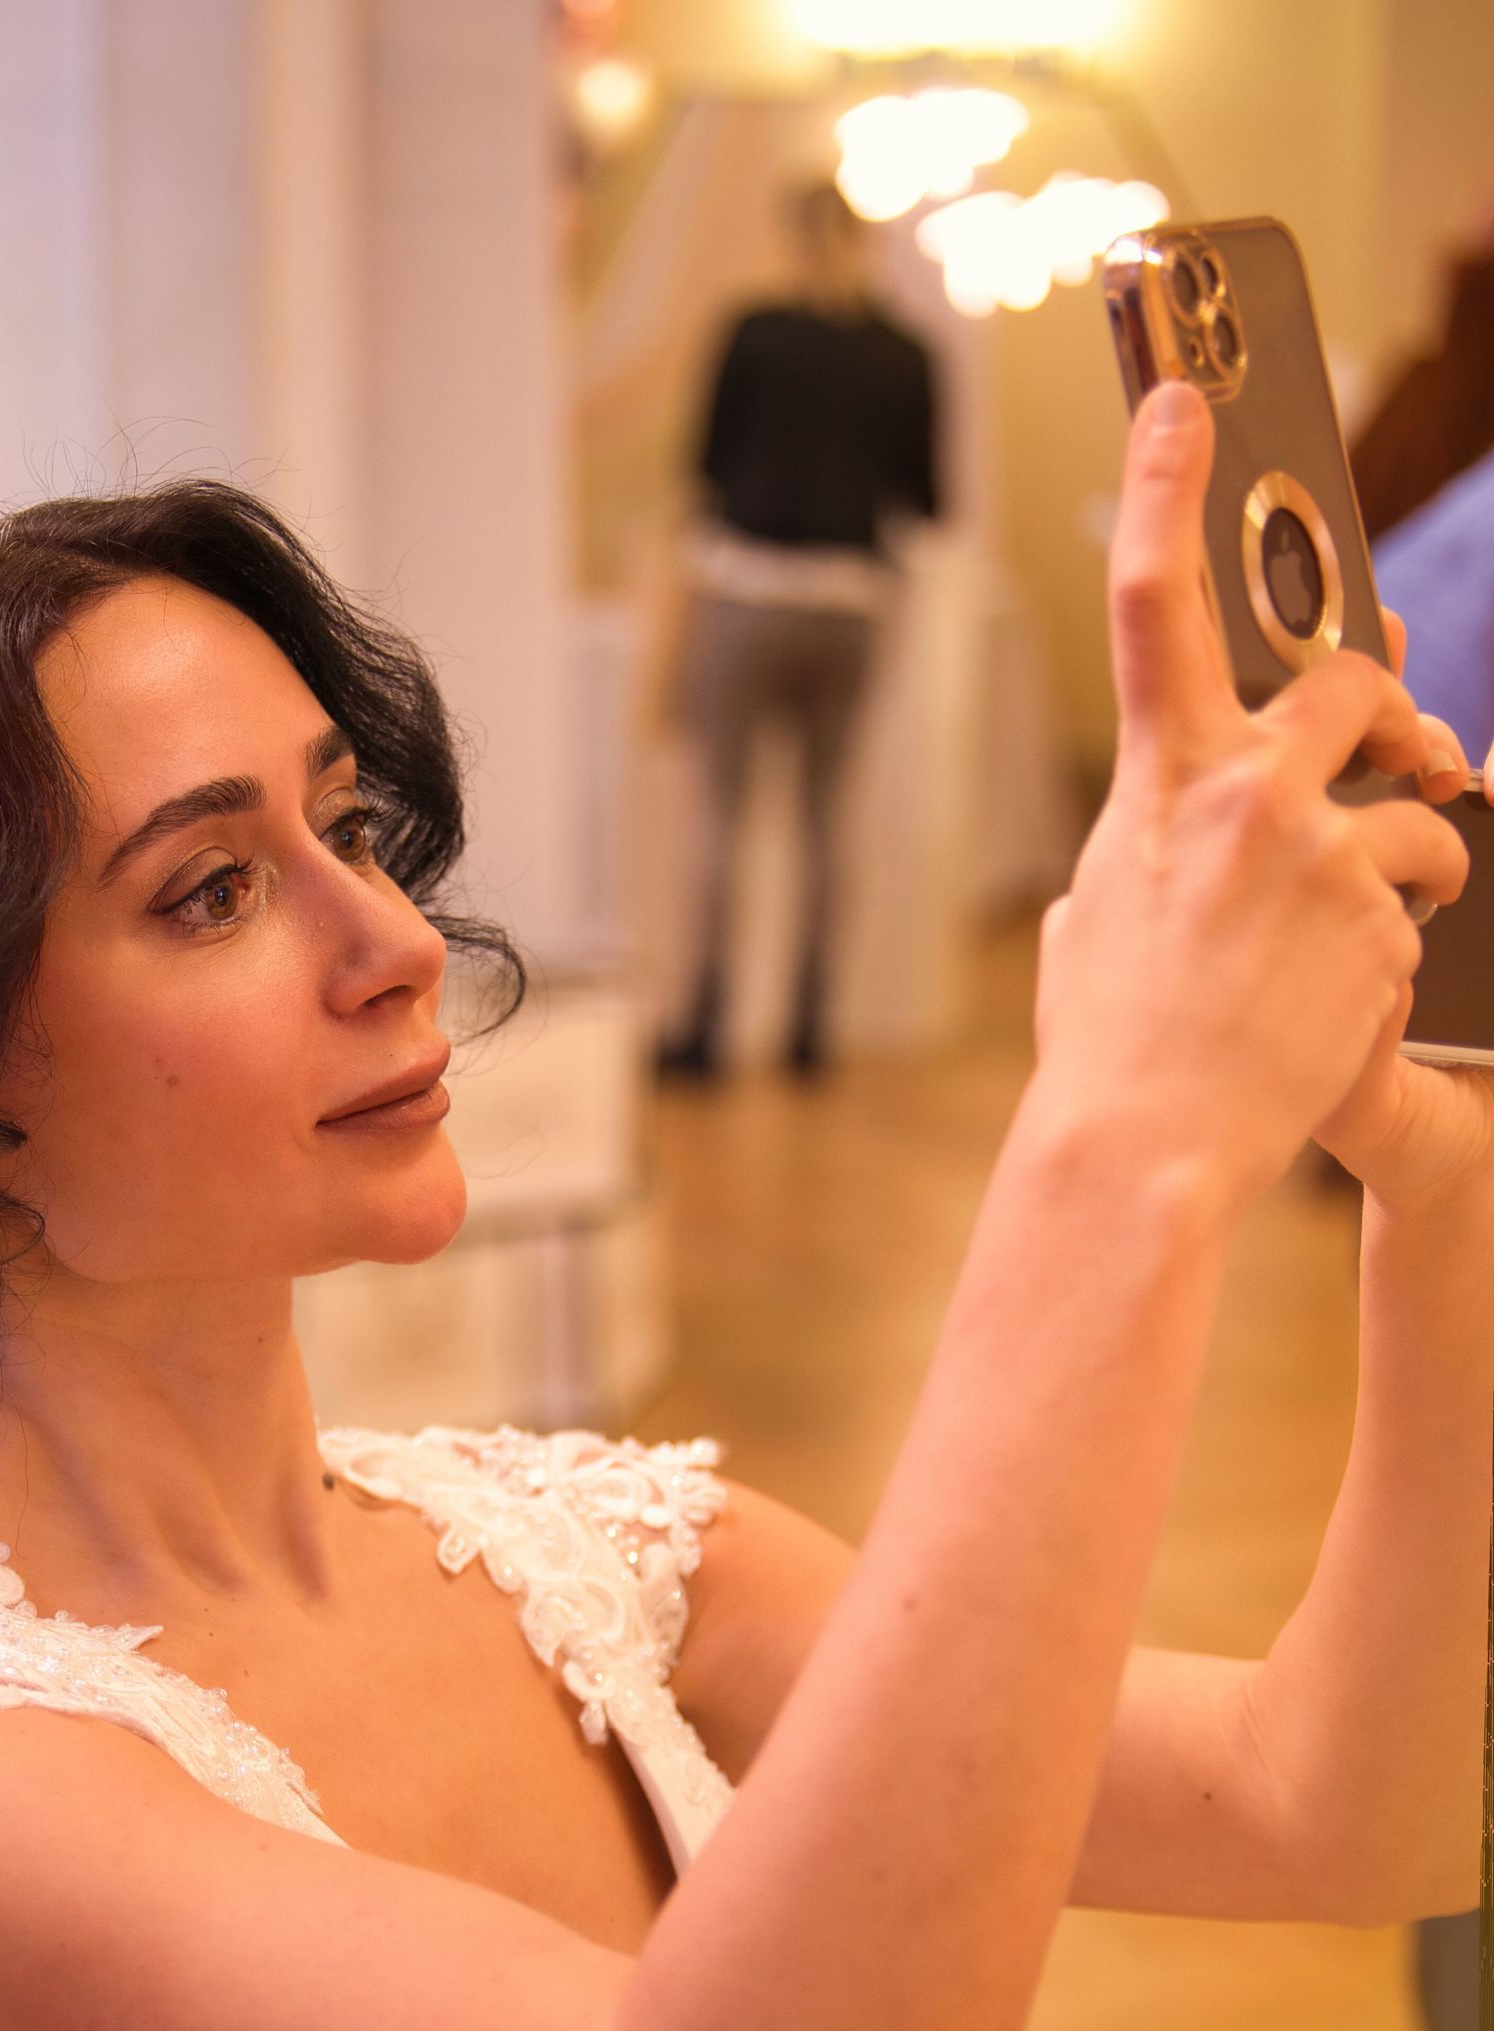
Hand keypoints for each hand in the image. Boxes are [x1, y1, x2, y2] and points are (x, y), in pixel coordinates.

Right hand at [1031, 383, 1467, 1213]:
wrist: (1148, 1141)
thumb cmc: (1104, 1043)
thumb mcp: (1091, 926)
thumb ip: (1130, 862)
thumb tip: (1131, 870)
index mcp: (1158, 781)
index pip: (1153, 600)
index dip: (1167, 487)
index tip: (1183, 405)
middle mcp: (1246, 792)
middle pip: (1350, 686)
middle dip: (1384, 712)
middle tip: (1403, 748)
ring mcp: (1324, 852)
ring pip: (1421, 810)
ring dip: (1413, 859)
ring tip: (1374, 927)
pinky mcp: (1384, 920)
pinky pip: (1421, 905)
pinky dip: (1398, 945)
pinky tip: (1345, 1000)